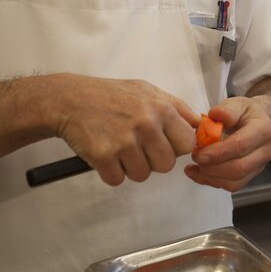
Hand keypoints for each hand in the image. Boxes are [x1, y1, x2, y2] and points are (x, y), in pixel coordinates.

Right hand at [50, 75, 200, 185]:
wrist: (70, 99)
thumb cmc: (111, 95)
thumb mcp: (148, 91)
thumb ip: (176, 108)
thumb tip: (200, 125)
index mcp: (161, 109)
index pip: (186, 144)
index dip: (175, 148)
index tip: (163, 145)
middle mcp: (146, 124)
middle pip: (166, 165)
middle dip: (153, 161)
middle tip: (138, 148)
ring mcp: (124, 141)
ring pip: (142, 175)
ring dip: (131, 167)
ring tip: (119, 148)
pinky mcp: (103, 156)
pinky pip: (116, 179)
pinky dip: (110, 172)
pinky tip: (104, 154)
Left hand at [184, 96, 270, 192]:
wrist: (256, 122)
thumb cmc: (244, 113)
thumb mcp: (236, 103)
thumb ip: (226, 109)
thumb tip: (215, 115)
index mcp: (263, 130)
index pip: (240, 145)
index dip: (217, 152)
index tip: (198, 153)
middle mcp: (266, 151)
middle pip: (238, 168)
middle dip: (212, 167)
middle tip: (195, 157)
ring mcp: (259, 166)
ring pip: (234, 182)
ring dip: (211, 177)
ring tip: (196, 164)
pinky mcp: (250, 176)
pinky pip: (231, 186)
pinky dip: (211, 181)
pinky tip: (198, 172)